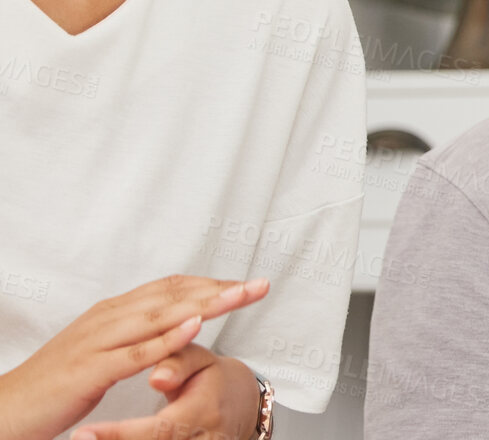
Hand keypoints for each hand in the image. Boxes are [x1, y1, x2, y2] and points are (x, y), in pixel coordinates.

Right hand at [0, 276, 267, 439]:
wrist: (7, 407)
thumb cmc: (56, 384)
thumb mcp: (103, 352)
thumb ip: (134, 336)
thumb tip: (171, 324)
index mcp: (112, 312)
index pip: (171, 289)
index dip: (210, 285)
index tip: (246, 285)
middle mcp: (108, 318)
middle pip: (173, 295)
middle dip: (220, 289)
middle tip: (260, 285)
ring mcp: (99, 341)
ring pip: (160, 316)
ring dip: (205, 304)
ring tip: (241, 296)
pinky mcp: (91, 369)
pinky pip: (135, 351)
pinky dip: (167, 337)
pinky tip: (195, 327)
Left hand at [75, 347, 260, 439]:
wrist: (239, 403)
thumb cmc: (211, 378)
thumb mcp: (201, 362)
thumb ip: (178, 362)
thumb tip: (156, 376)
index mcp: (205, 411)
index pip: (158, 429)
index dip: (119, 435)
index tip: (81, 434)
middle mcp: (205, 438)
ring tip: (84, 439)